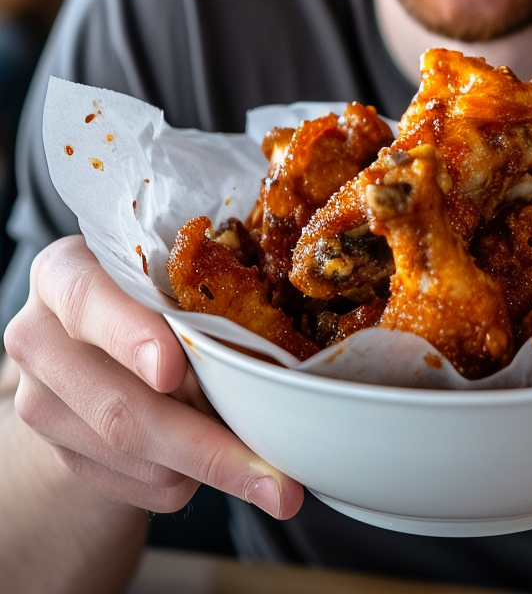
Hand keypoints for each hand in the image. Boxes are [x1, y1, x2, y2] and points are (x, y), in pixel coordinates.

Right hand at [3, 236, 302, 518]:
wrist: (90, 339)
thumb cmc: (144, 289)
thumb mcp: (159, 270)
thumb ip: (188, 294)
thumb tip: (259, 349)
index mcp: (62, 272)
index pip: (87, 300)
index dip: (131, 336)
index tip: (172, 370)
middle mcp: (38, 338)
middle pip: (117, 406)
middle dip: (202, 444)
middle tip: (271, 472)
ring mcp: (40, 403)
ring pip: (132, 455)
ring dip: (204, 462)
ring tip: (261, 456)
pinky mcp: (61, 455)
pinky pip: (135, 484)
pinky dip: (186, 477)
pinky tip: (213, 457)